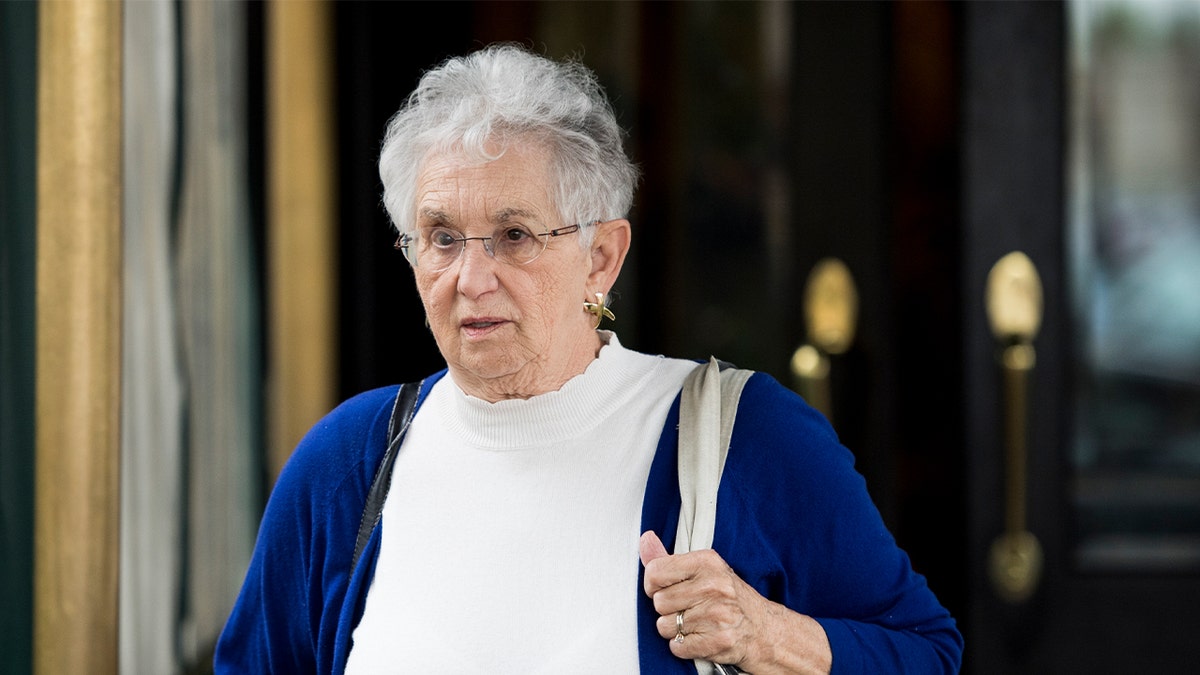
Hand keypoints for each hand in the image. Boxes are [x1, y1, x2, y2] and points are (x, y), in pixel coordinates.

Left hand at [639, 531, 831, 674]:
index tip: (667, 588)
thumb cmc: (729, 598)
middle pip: (658, 602)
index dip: (654, 585)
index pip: (655, 572)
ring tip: (696, 622)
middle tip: (689, 608)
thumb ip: (669, 559)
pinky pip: (677, 646)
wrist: (763, 629)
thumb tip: (646, 540)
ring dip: (676, 629)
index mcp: (707, 562)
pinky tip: (700, 637)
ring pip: (665, 626)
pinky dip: (684, 646)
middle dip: (668, 609)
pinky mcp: (717, 641)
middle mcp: (713, 586)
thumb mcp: (703, 570)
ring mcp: (717, 615)